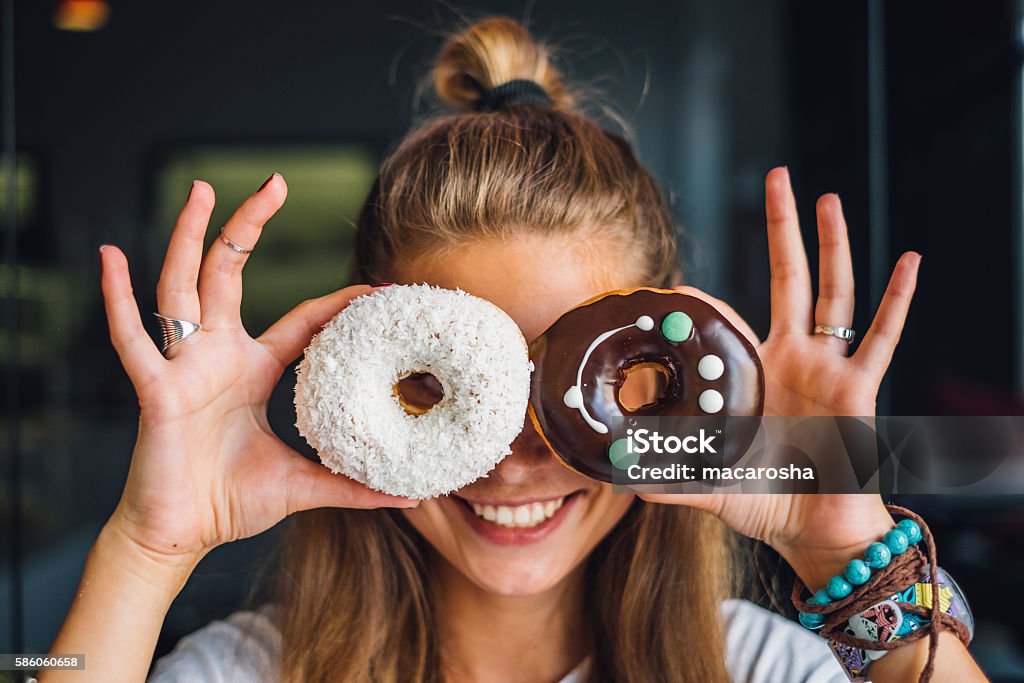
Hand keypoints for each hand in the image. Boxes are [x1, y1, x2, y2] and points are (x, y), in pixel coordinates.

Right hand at [100, 175, 415, 566]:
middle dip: (250, 225)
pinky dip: (117, 299)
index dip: (337, 303)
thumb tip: (407, 496)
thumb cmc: (229, 502)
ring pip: (184, 287)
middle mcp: (217, 356)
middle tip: (275, 182)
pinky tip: (110, 256)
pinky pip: (131, 339)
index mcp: (251, 369)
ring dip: (190, 236)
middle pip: (231, 274)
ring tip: (201, 188)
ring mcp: (184, 367)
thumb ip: (351, 486)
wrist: (179, 535)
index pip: (301, 320)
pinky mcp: (155, 390)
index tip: (377, 288)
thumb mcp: (302, 485)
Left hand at [644, 166, 920, 586]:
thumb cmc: (765, 501)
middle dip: (783, 229)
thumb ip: (665, 477)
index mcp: (757, 372)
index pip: (736, 317)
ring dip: (832, 245)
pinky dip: (896, 300)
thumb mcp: (706, 482)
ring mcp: (828, 368)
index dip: (713, 298)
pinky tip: (909, 261)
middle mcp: (794, 359)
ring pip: (833, 294)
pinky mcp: (858, 388)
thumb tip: (616, 479)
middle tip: (777, 177)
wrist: (814, 530)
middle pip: (790, 279)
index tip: (683, 279)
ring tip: (827, 198)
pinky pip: (881, 338)